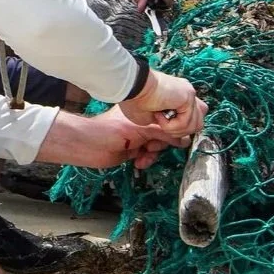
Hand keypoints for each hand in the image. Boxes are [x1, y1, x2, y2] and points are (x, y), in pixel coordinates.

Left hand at [36, 107, 173, 171]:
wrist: (89, 145)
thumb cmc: (113, 130)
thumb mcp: (143, 129)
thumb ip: (164, 133)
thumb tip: (185, 139)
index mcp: (147, 112)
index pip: (169, 118)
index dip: (175, 128)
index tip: (178, 137)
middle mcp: (145, 123)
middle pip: (167, 134)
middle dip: (164, 143)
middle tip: (154, 145)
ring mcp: (140, 138)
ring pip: (159, 147)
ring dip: (154, 153)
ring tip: (145, 154)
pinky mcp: (135, 151)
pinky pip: (149, 157)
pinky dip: (147, 160)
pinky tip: (139, 162)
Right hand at [119, 68, 204, 145]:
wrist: (132, 87)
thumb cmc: (135, 101)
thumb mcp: (151, 119)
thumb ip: (168, 123)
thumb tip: (177, 134)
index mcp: (180, 96)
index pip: (195, 116)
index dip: (181, 127)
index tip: (162, 125)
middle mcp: (187, 93)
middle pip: (199, 122)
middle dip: (181, 130)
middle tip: (163, 125)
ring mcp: (189, 94)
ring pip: (195, 125)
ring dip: (175, 130)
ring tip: (160, 121)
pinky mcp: (189, 96)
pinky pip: (186, 122)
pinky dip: (171, 126)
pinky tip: (158, 115)